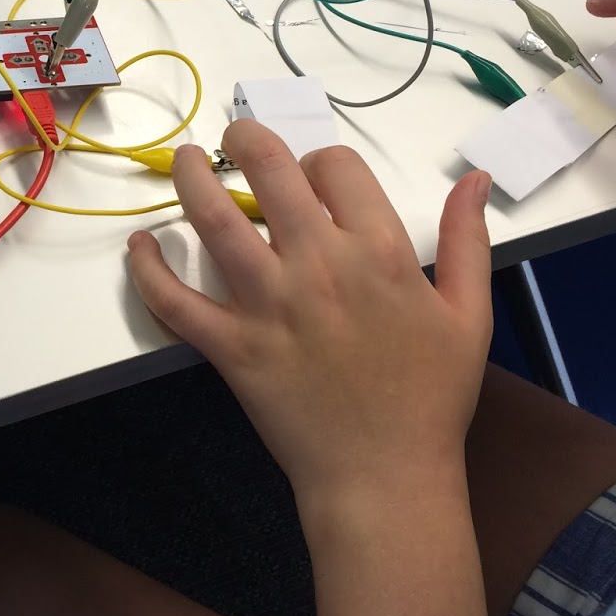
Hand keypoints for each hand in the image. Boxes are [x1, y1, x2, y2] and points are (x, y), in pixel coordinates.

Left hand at [126, 125, 492, 508]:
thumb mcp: (469, 315)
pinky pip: (176, 301)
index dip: (320, 161)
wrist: (386, 476)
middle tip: (235, 139)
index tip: (312, 178)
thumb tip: (476, 179)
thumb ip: (467, 241)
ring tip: (185, 160)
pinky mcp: (231, 346)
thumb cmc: (430, 398)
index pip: (335, 167)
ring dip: (192, 179)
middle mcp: (318, 266)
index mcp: (379, 252)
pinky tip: (140, 244)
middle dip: (246, 140)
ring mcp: (268, 305)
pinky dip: (149, 270)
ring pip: (215, 220)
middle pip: (269, 171)